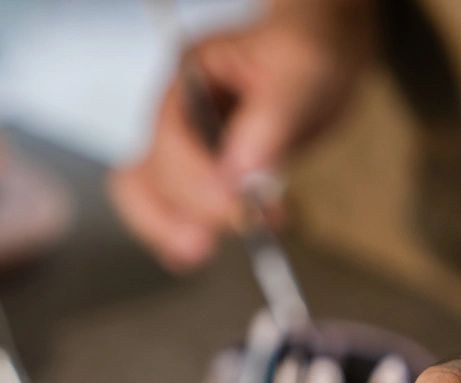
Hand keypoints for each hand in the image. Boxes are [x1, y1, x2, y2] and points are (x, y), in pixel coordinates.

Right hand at [110, 0, 372, 270]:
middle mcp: (175, 115)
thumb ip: (270, 119)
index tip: (239, 203)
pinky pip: (165, 210)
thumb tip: (241, 174)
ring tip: (201, 252)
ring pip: (142, 194)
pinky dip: (175, 235)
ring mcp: (180, 148)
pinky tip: (195, 254)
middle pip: (150, 174)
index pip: (171, 139)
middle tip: (243, 225)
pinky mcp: (194, 176)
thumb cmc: (308, 50)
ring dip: (169, 227)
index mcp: (190, 78)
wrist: (319, 57)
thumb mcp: (301, 70)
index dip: (199, 179)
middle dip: (193, 208)